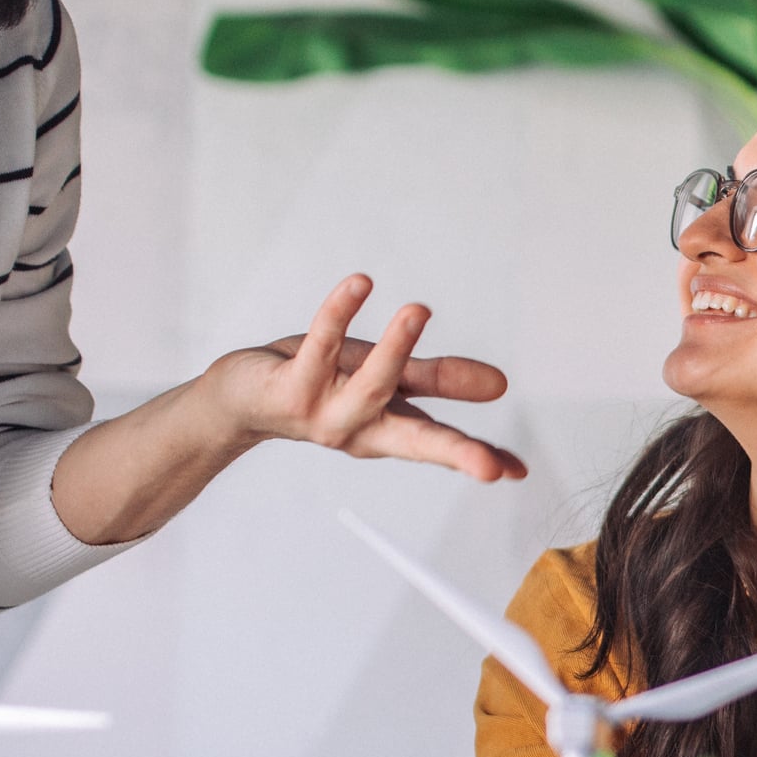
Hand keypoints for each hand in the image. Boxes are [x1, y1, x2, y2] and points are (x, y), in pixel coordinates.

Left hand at [223, 274, 523, 482]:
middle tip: (488, 467)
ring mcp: (327, 412)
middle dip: (453, 453)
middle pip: (414, 441)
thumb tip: (499, 386)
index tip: (515, 471)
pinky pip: (320, 343)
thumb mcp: (388, 379)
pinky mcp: (293, 386)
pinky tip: (358, 285)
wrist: (241, 399)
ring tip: (419, 311)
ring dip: (395, 347)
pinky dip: (338, 311)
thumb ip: (439, 380)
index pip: (442, 444)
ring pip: (370, 383)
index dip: (479, 456)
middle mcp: (362, 429)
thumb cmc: (321, 384)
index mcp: (389, 430)